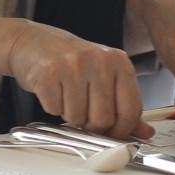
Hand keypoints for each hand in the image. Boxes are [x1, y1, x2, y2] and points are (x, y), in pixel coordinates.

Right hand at [0, 17, 150, 139]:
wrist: (29, 41)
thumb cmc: (69, 60)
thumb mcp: (103, 76)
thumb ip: (124, 104)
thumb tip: (145, 132)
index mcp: (118, 62)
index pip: (130, 110)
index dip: (121, 130)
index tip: (112, 133)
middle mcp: (98, 60)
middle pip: (103, 119)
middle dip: (91, 125)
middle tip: (83, 113)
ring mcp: (72, 65)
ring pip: (77, 118)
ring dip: (69, 115)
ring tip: (66, 96)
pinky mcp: (47, 72)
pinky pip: (54, 109)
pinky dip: (52, 107)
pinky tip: (52, 90)